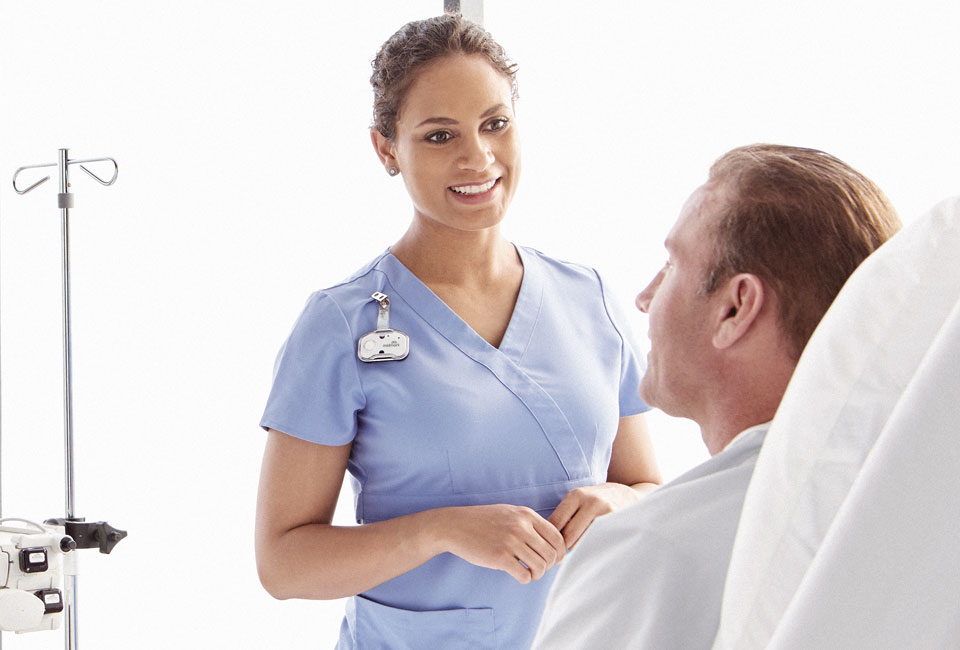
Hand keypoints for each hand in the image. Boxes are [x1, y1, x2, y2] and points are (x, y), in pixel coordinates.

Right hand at [437, 504, 566, 583]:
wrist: (454, 526)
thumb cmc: (482, 521)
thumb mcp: (509, 513)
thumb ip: (529, 523)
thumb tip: (552, 542)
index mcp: (526, 515)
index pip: (557, 537)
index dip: (560, 552)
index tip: (555, 560)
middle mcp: (521, 527)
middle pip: (551, 554)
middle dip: (548, 566)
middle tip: (538, 568)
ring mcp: (510, 542)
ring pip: (541, 566)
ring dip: (537, 574)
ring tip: (528, 573)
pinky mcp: (500, 557)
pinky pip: (524, 575)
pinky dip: (525, 579)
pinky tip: (518, 575)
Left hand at [548, 483, 640, 549]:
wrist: (628, 496)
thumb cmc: (596, 501)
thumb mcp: (579, 500)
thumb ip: (564, 515)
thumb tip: (544, 539)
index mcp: (576, 495)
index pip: (555, 523)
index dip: (551, 539)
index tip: (550, 548)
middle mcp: (591, 502)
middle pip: (568, 536)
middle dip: (564, 548)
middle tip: (562, 555)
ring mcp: (606, 513)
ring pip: (582, 543)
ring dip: (579, 550)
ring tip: (581, 547)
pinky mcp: (617, 524)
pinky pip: (597, 544)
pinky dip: (592, 549)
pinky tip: (593, 547)